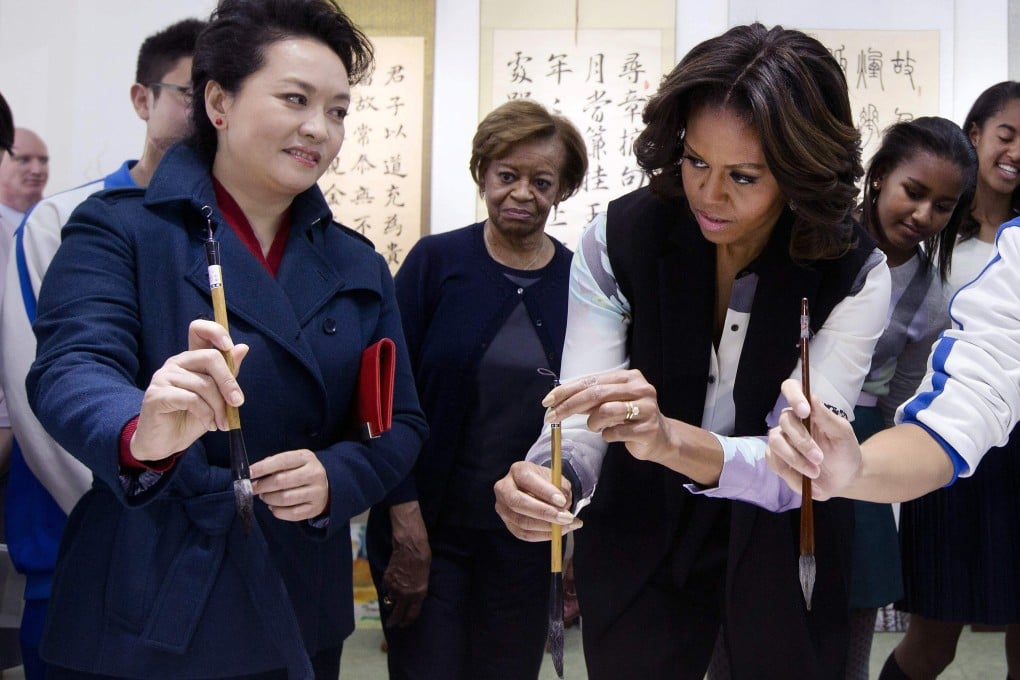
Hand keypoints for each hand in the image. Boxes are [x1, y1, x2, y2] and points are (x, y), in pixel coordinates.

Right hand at [131, 320, 248, 461]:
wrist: (166, 444)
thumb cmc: (191, 418)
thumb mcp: (216, 397)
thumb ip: (227, 374)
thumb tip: (243, 348)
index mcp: (191, 359)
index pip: (198, 329)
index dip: (215, 331)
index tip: (229, 347)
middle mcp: (176, 363)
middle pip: (209, 357)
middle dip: (228, 382)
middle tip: (237, 403)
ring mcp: (163, 377)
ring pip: (203, 384)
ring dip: (218, 407)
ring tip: (221, 423)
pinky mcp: (156, 395)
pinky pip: (191, 399)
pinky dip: (205, 414)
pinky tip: (209, 425)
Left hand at [250, 449, 328, 520]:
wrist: (328, 485)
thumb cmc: (303, 471)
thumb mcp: (294, 461)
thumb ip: (276, 463)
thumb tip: (255, 472)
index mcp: (306, 458)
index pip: (281, 461)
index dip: (262, 468)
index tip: (248, 474)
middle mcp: (314, 474)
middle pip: (281, 481)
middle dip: (262, 486)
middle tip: (254, 488)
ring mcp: (316, 493)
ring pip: (285, 499)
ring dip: (268, 499)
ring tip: (264, 496)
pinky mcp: (314, 509)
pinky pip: (291, 514)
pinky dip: (277, 511)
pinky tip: (273, 506)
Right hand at [380, 501, 430, 627]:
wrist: (410, 546)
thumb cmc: (423, 559)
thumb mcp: (425, 578)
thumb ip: (418, 590)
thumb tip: (412, 597)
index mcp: (419, 594)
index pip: (412, 614)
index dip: (407, 621)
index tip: (403, 625)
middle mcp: (406, 594)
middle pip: (398, 614)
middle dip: (394, 621)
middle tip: (391, 625)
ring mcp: (395, 588)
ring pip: (390, 601)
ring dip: (391, 602)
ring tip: (392, 602)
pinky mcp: (387, 580)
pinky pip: (386, 589)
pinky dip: (387, 589)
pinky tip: (390, 586)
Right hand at [494, 461, 580, 541]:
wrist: (536, 490)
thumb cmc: (546, 482)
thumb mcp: (556, 478)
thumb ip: (561, 488)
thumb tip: (564, 506)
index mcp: (517, 471)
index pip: (527, 480)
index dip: (544, 491)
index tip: (562, 501)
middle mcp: (504, 488)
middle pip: (518, 503)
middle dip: (544, 512)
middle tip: (566, 517)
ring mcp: (503, 508)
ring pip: (522, 522)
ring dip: (548, 527)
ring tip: (568, 525)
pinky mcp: (508, 524)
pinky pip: (525, 534)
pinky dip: (544, 535)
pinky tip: (559, 531)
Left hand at [544, 369, 675, 466]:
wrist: (660, 438)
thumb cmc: (629, 418)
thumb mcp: (610, 402)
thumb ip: (590, 398)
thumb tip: (558, 399)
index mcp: (629, 377)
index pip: (591, 380)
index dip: (567, 390)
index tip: (547, 401)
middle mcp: (640, 388)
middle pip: (596, 394)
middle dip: (569, 406)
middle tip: (552, 417)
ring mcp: (646, 409)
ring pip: (605, 411)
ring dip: (593, 422)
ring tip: (597, 426)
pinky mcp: (648, 429)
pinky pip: (615, 433)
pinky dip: (606, 436)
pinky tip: (611, 435)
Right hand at [765, 379, 862, 499]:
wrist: (845, 479)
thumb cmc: (844, 451)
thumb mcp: (842, 433)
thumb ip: (826, 416)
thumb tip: (811, 397)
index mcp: (807, 410)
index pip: (791, 388)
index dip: (793, 395)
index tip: (804, 411)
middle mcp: (790, 422)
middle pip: (785, 421)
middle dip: (802, 442)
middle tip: (820, 458)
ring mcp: (780, 441)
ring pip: (776, 443)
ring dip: (796, 460)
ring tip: (815, 472)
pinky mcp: (776, 460)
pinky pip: (775, 463)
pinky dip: (792, 475)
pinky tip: (806, 480)